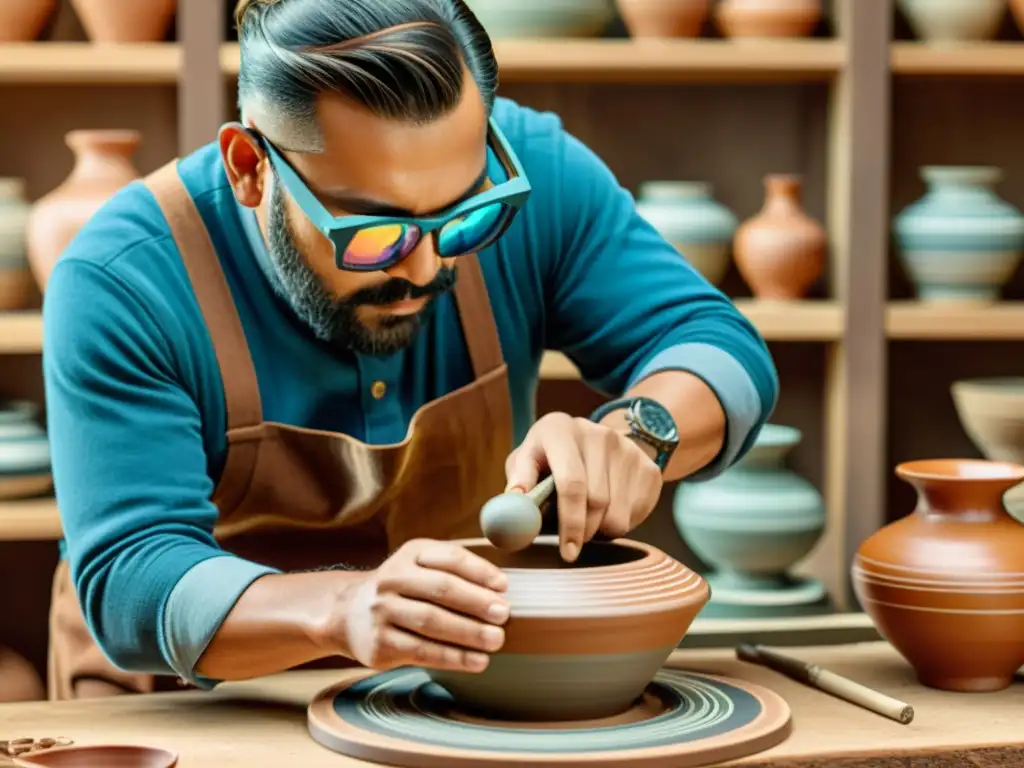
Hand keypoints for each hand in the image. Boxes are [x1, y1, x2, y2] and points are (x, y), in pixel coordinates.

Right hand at [340, 539, 509, 672]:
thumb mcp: (421, 566)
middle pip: (441, 588)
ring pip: (431, 621)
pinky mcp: (379, 642)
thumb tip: (500, 588)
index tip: (504, 586)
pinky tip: (476, 662)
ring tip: (496, 640)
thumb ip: (455, 570)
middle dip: (476, 602)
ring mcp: (382, 611)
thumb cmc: (402, 589)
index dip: (480, 571)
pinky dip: (453, 657)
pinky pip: (422, 651)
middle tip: (504, 615)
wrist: (347, 613)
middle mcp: (392, 579)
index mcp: (410, 554)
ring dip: (468, 633)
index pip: (449, 558)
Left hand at [504, 412, 662, 562]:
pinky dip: (620, 524)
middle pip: (597, 502)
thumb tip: (512, 509)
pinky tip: (606, 511)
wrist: (595, 441)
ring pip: (617, 515)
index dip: (569, 522)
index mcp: (559, 428)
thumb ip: (518, 483)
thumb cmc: (550, 458)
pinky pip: (636, 515)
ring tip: (586, 520)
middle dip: (583, 532)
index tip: (567, 551)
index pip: (571, 482)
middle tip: (572, 544)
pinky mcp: (649, 468)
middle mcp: (598, 434)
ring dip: (600, 531)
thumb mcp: (527, 461)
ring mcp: (628, 450)